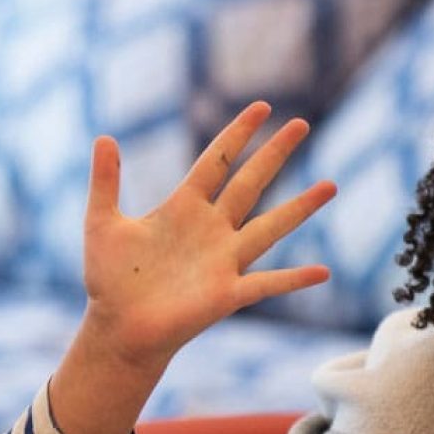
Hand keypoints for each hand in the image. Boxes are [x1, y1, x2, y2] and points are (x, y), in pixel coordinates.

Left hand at [79, 102, 335, 372]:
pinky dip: (293, 279)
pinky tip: (322, 271)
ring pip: (269, 228)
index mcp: (183, 207)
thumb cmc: (110, 278)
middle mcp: (211, 229)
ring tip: (330, 185)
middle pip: (249, 183)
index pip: (217, 161)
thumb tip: (104, 137)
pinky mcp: (226, 294)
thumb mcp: (102, 222)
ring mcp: (223, 261)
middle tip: (301, 124)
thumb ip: (105, 181)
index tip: (263, 107)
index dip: (237, 134)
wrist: (117, 327)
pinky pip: (266, 284)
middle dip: (274, 154)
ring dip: (299, 208)